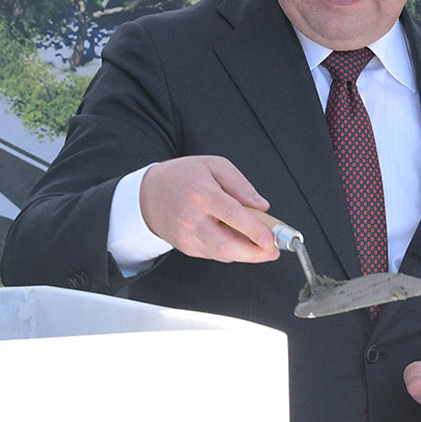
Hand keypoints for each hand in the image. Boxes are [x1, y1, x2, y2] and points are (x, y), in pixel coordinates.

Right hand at [138, 156, 277, 263]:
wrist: (148, 195)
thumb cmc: (182, 177)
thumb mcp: (214, 166)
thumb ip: (240, 184)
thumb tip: (261, 206)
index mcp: (201, 194)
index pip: (231, 215)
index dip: (254, 230)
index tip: (270, 240)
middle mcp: (192, 219)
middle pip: (226, 245)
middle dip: (254, 253)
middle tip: (272, 251)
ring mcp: (187, 237)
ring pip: (222, 254)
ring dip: (246, 255)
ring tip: (261, 247)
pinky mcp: (187, 248)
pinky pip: (215, 254)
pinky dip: (232, 251)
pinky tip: (240, 242)